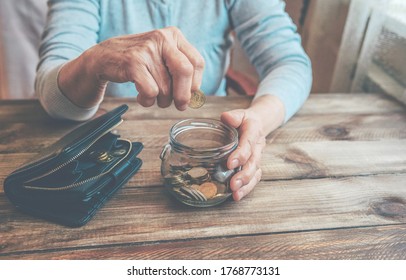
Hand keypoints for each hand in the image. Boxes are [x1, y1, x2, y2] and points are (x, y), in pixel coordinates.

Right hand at [58, 27, 204, 109]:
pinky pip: (151, 92)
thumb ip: (180, 72)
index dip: (195, 84)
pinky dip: (147, 101)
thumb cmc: (139, 62)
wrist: (104, 58)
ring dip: (161, 101)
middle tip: (180, 106)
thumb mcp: (162, 58)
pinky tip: (142, 96)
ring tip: (152, 95)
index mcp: (173, 35)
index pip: (197, 63)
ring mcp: (146, 49)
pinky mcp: (133, 63)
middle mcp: (162, 38)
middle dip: (184, 95)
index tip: (190, 95)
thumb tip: (197, 97)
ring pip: (165, 87)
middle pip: (184, 71)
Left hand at [220, 95, 284, 200]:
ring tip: (236, 194)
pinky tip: (237, 196)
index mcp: (254, 131)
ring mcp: (258, 157)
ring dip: (246, 185)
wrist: (258, 123)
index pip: (248, 144)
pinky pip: (254, 179)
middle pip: (253, 162)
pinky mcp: (255, 166)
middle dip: (244, 175)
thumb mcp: (240, 114)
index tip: (230, 163)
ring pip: (255, 173)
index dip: (241, 154)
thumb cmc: (244, 120)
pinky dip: (247, 188)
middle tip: (233, 184)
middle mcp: (258, 146)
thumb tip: (226, 118)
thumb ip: (233, 116)